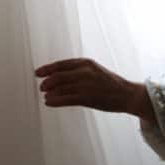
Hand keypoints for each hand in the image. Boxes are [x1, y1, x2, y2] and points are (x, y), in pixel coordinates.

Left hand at [34, 57, 150, 118]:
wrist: (127, 94)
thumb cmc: (110, 84)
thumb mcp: (94, 70)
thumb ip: (78, 72)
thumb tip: (58, 76)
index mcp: (86, 63)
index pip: (61, 64)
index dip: (47, 68)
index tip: (37, 73)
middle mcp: (85, 72)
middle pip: (58, 76)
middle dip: (47, 81)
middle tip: (42, 86)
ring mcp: (86, 85)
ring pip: (61, 88)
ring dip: (50, 92)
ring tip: (46, 96)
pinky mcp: (87, 97)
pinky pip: (66, 99)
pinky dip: (55, 101)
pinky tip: (49, 102)